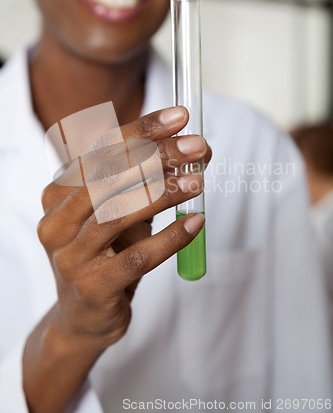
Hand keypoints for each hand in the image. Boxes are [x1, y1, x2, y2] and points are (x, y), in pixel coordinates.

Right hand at [37, 106, 209, 345]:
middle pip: (108, 177)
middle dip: (158, 156)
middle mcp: (56, 221)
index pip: (101, 150)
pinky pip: (138, 257)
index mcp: (59, 194)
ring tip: (198, 181)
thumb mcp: (119, 210)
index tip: (180, 116)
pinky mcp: (91, 287)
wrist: (83, 315)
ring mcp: (70, 256)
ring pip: (119, 214)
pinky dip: (171, 238)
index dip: (142, 130)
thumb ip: (147, 180)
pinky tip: (196, 223)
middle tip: (197, 147)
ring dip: (165, 193)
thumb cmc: (105, 253)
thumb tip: (195, 150)